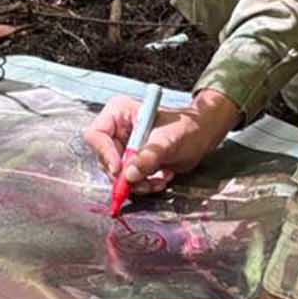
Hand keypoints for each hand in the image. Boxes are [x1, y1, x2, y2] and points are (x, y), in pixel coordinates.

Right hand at [83, 88, 238, 193]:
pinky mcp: (130, 161)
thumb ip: (148, 157)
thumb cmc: (187, 128)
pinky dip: (143, 185)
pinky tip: (160, 178)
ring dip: (137, 183)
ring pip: (116, 174)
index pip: (96, 135)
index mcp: (118, 113)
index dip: (105, 154)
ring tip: (158, 178)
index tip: (120, 170)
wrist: (201, 137)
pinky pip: (128, 180)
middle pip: (104, 158)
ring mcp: (122, 146)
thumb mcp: (168, 141)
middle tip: (144, 181)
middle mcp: (116, 129)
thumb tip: (129, 174)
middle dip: (125, 175)